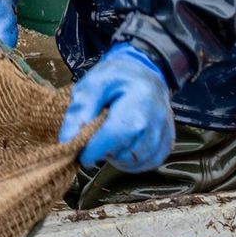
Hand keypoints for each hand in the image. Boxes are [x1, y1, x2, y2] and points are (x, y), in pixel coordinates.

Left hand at [59, 43, 174, 172]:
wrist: (142, 74)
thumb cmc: (117, 78)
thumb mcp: (92, 84)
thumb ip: (79, 110)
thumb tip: (67, 139)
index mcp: (139, 102)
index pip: (117, 134)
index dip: (95, 149)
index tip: (80, 153)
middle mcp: (158, 120)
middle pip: (128, 152)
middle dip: (105, 152)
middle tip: (93, 142)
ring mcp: (166, 132)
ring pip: (138, 162)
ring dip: (118, 158)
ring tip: (108, 141)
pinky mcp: (168, 142)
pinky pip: (149, 162)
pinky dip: (132, 161)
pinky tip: (122, 147)